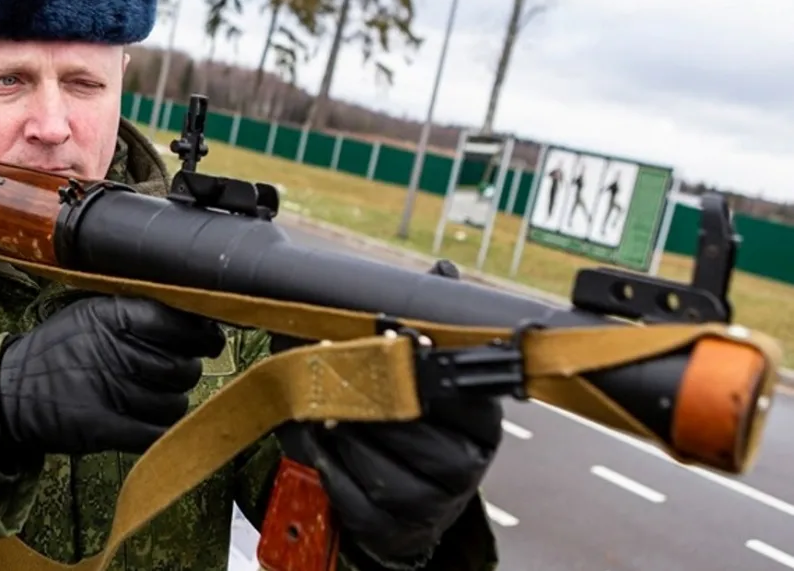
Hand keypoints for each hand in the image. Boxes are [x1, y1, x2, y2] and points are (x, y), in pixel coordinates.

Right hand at [0, 295, 223, 466]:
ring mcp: (111, 391)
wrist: (9, 394)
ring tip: (148, 398)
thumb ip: (137, 312)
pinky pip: (156, 433)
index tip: (209, 341)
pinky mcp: (106, 428)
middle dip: (185, 373)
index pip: (178, 322)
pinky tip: (146, 422)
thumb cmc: (55, 352)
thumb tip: (197, 320)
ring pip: (174, 404)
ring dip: (169, 404)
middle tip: (170, 374)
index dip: (202, 335)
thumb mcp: (89, 315)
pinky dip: (159, 431)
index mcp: (112, 316)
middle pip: (183, 367)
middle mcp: (114, 350)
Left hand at [271, 257, 500, 565]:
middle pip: (411, 424)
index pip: (455, 385)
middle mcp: (466, 462)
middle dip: (365, 395)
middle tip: (332, 369)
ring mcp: (433, 501)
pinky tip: (317, 441)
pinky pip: (353, 494)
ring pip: (379, 461)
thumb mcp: (428, 377)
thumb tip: (442, 271)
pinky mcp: (396, 527)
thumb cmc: (415, 427)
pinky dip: (328, 465)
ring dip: (342, 431)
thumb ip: (430, 325)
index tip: (384, 334)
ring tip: (319, 407)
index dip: (415, 359)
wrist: (410, 501)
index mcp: (480, 419)